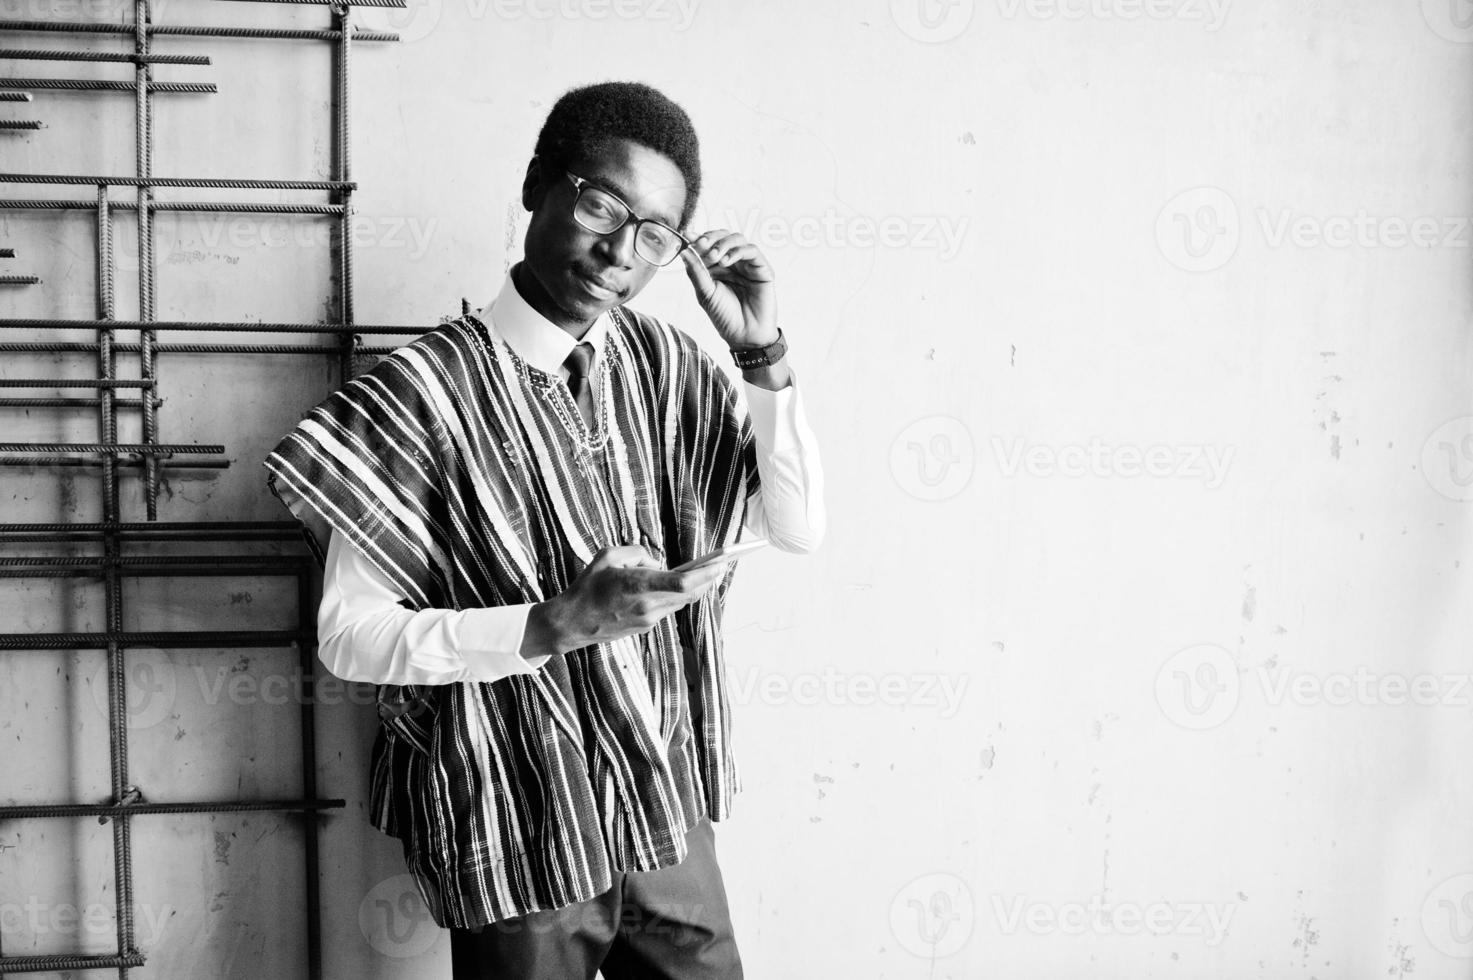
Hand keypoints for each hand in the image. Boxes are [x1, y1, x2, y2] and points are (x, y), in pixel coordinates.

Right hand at [537, 545, 728, 653]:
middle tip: (720, 566)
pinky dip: (675, 596)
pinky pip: (667, 608)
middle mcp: (648, 605)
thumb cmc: (587, 586)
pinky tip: (676, 587)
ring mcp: (648, 619)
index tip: (720, 564)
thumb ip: (637, 554)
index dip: (706, 573)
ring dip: (693, 588)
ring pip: (680, 601)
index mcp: (638, 585)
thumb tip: (657, 563)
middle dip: (707, 580)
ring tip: (704, 574)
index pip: (682, 581)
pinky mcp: (646, 626)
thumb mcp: (607, 556)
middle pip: (689, 593)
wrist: (572, 623)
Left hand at [681, 230, 777, 348]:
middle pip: (722, 236)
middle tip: (701, 245)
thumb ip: (695, 271)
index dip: (698, 238)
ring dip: (723, 243)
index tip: (687, 236)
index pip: (708, 244)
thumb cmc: (725, 317)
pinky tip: (727, 261)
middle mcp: (732, 263)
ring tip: (714, 257)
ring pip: (737, 238)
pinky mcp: (762, 268)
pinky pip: (752, 250)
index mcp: (716, 268)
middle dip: (710, 238)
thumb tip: (683, 251)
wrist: (745, 335)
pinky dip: (738, 251)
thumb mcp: (705, 293)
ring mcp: (747, 264)